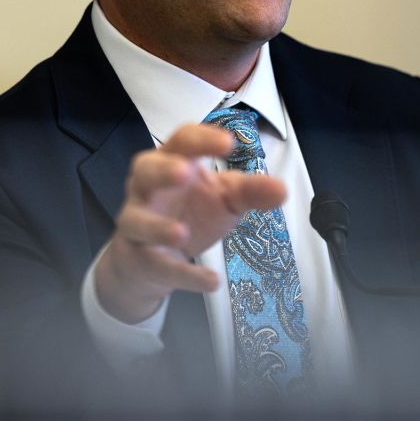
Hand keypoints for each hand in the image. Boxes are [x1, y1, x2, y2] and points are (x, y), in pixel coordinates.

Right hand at [93, 123, 286, 323]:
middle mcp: (147, 188)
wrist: (151, 260)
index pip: (181, 141)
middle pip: (144, 169)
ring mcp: (137, 222)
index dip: (201, 139)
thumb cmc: (190, 213)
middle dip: (162, 171)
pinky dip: (184, 274)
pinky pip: (157, 264)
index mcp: (171, 163)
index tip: (228, 143)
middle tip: (185, 173)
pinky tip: (211, 281)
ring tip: (183, 233)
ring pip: (136, 220)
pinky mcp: (139, 257)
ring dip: (158, 226)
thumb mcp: (224, 199)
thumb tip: (282, 189)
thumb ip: (250, 192)